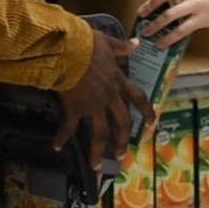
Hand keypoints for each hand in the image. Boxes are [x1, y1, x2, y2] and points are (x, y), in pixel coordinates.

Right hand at [55, 31, 154, 168]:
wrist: (67, 49)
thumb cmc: (86, 42)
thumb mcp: (107, 41)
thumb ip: (121, 46)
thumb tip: (136, 43)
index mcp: (118, 80)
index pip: (138, 98)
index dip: (147, 111)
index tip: (152, 123)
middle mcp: (109, 96)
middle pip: (122, 123)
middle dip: (124, 140)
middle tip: (122, 155)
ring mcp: (92, 105)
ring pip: (100, 133)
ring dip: (98, 151)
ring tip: (97, 166)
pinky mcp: (74, 109)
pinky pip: (69, 127)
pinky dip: (62, 137)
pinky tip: (56, 145)